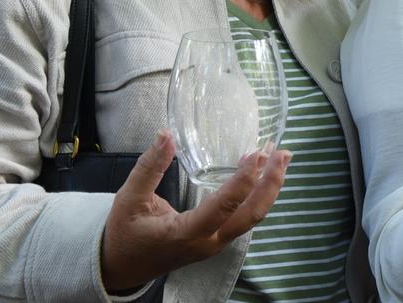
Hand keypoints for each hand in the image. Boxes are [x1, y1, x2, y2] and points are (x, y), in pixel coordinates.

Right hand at [100, 130, 290, 291]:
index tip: (257, 154)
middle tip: (282, 153)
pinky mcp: (217, 239)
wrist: (120, 267)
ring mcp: (215, 244)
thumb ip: (149, 167)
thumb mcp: (129, 198)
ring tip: (280, 158)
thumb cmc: (124, 233)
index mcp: (185, 234)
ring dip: (269, 188)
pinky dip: (257, 195)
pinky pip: (244, 218)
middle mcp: (208, 242)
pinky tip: (261, 174)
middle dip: (271, 183)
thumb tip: (165, 134)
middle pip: (251, 215)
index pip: (224, 206)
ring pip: (252, 218)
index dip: (243, 180)